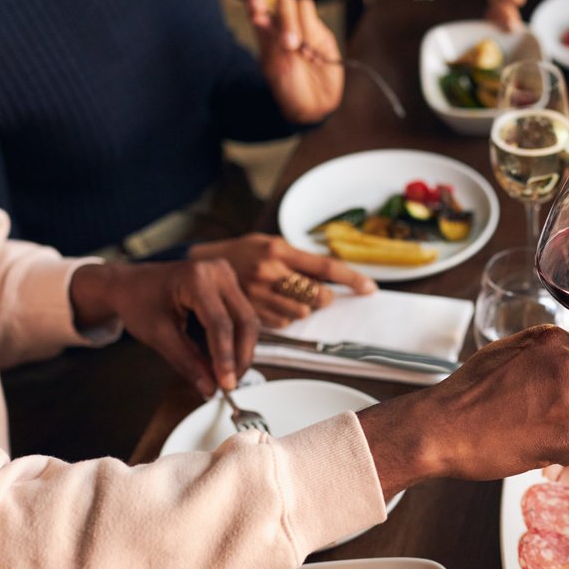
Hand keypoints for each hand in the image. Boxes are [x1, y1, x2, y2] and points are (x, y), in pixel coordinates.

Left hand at [70, 261, 258, 397]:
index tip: (225, 385)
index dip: (225, 357)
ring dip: (242, 351)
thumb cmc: (138, 302)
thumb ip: (187, 362)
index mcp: (196, 277)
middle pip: (244, 321)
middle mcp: (218, 271)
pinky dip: (237, 340)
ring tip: (229, 375)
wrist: (130, 283)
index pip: (220, 324)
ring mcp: (226, 275)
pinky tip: (228, 359)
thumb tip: (210, 387)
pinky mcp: (229, 285)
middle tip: (230, 384)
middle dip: (240, 357)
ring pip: (248, 320)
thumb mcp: (159, 335)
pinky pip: (242, 317)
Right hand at [188, 234, 376, 327]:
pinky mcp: (249, 312)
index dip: (351, 278)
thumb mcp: (269, 244)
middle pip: (316, 295)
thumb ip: (298, 258)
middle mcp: (269, 270)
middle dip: (323, 299)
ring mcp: (258, 293)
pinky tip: (273, 306)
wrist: (199, 264)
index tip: (369, 288)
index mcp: (278, 250)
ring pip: (300, 313)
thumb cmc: (241, 253)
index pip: (325, 266)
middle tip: (317, 294)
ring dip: (302, 310)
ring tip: (287, 298)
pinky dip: (284, 318)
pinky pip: (282, 324)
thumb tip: (332, 276)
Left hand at [243, 0, 344, 123]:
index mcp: (264, 30)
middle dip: (284, 18)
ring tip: (299, 51)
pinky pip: (313, 14)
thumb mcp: (273, 67)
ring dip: (296, 25)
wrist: (313, 104)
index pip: (255, 0)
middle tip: (288, 45)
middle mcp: (282, 24)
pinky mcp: (320, 31)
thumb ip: (268, 39)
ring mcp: (302, 26)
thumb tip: (259, 14)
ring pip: (297, 3)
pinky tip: (312, 51)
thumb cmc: (288, 89)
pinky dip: (311, 28)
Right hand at [357, 326, 568, 496]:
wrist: (443, 427)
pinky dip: (555, 453)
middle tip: (555, 412)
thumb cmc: (468, 391)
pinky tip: (529, 444)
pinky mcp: (563, 441)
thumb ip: (545, 352)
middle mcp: (568, 369)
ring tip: (535, 429)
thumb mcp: (508, 350)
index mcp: (555, 343)